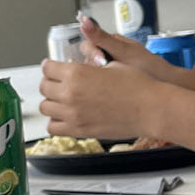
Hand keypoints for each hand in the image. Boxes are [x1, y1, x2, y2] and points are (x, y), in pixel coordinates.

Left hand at [38, 60, 163, 139]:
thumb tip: (83, 63)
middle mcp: (70, 93)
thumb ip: (90, 64)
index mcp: (76, 73)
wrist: (150, 109)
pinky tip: (65, 116)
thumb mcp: (111, 63)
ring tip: (62, 99)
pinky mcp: (79, 130)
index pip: (47, 68)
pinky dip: (56, 121)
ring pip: (45, 107)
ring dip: (51, 101)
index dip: (50, 66)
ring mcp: (72, 114)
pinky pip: (53, 127)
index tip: (52, 67)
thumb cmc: (137, 86)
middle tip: (58, 82)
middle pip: (44, 87)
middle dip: (50, 82)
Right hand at [77, 14, 169, 77]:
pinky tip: (107, 88)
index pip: (88, 44)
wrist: (167, 84)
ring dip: (96, 76)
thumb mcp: (123, 51)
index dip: (92, 53)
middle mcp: (109, 52)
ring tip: (107, 81)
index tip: (100, 61)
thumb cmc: (150, 67)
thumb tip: (85, 21)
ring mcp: (111, 66)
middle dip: (93, 67)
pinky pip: (100, 80)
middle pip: (88, 58)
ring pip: (92, 71)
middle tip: (106, 72)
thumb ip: (102, 38)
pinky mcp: (113, 79)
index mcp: (111, 41)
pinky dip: (101, 83)